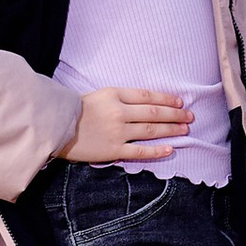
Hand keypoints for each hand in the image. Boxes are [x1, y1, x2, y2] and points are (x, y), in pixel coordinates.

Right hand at [67, 85, 188, 163]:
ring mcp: (117, 131)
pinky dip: (157, 150)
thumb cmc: (76, 110)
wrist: (55, 126)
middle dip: (175, 114)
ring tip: (185, 130)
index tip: (180, 102)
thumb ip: (122, 98)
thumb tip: (148, 103)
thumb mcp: (100, 95)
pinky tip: (170, 149)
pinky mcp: (113, 150)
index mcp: (115, 94)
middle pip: (154, 113)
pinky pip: (140, 151)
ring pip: (151, 130)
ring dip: (171, 130)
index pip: (148, 96)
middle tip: (190, 117)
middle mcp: (119, 112)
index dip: (167, 99)